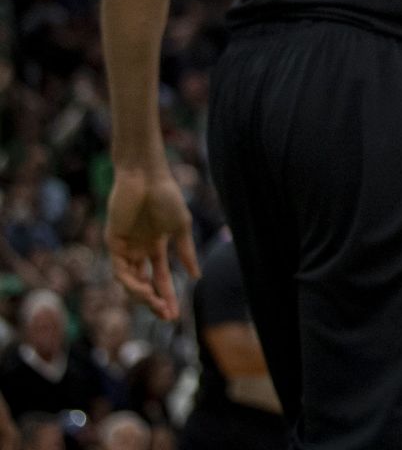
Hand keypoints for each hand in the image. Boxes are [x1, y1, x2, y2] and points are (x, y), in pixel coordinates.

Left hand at [105, 165, 200, 319]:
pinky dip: (130, 281)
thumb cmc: (166, 197)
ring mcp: (125, 247)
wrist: (147, 177)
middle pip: (145, 284)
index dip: (168, 297)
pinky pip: (120, 269)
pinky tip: (144, 287)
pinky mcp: (113, 242)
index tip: (175, 316)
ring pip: (131, 281)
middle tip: (166, 316)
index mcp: (155, 246)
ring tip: (155, 302)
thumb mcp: (181, 228)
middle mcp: (138, 250)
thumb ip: (186, 252)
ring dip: (142, 294)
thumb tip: (196, 276)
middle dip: (155, 302)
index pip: (160, 278)